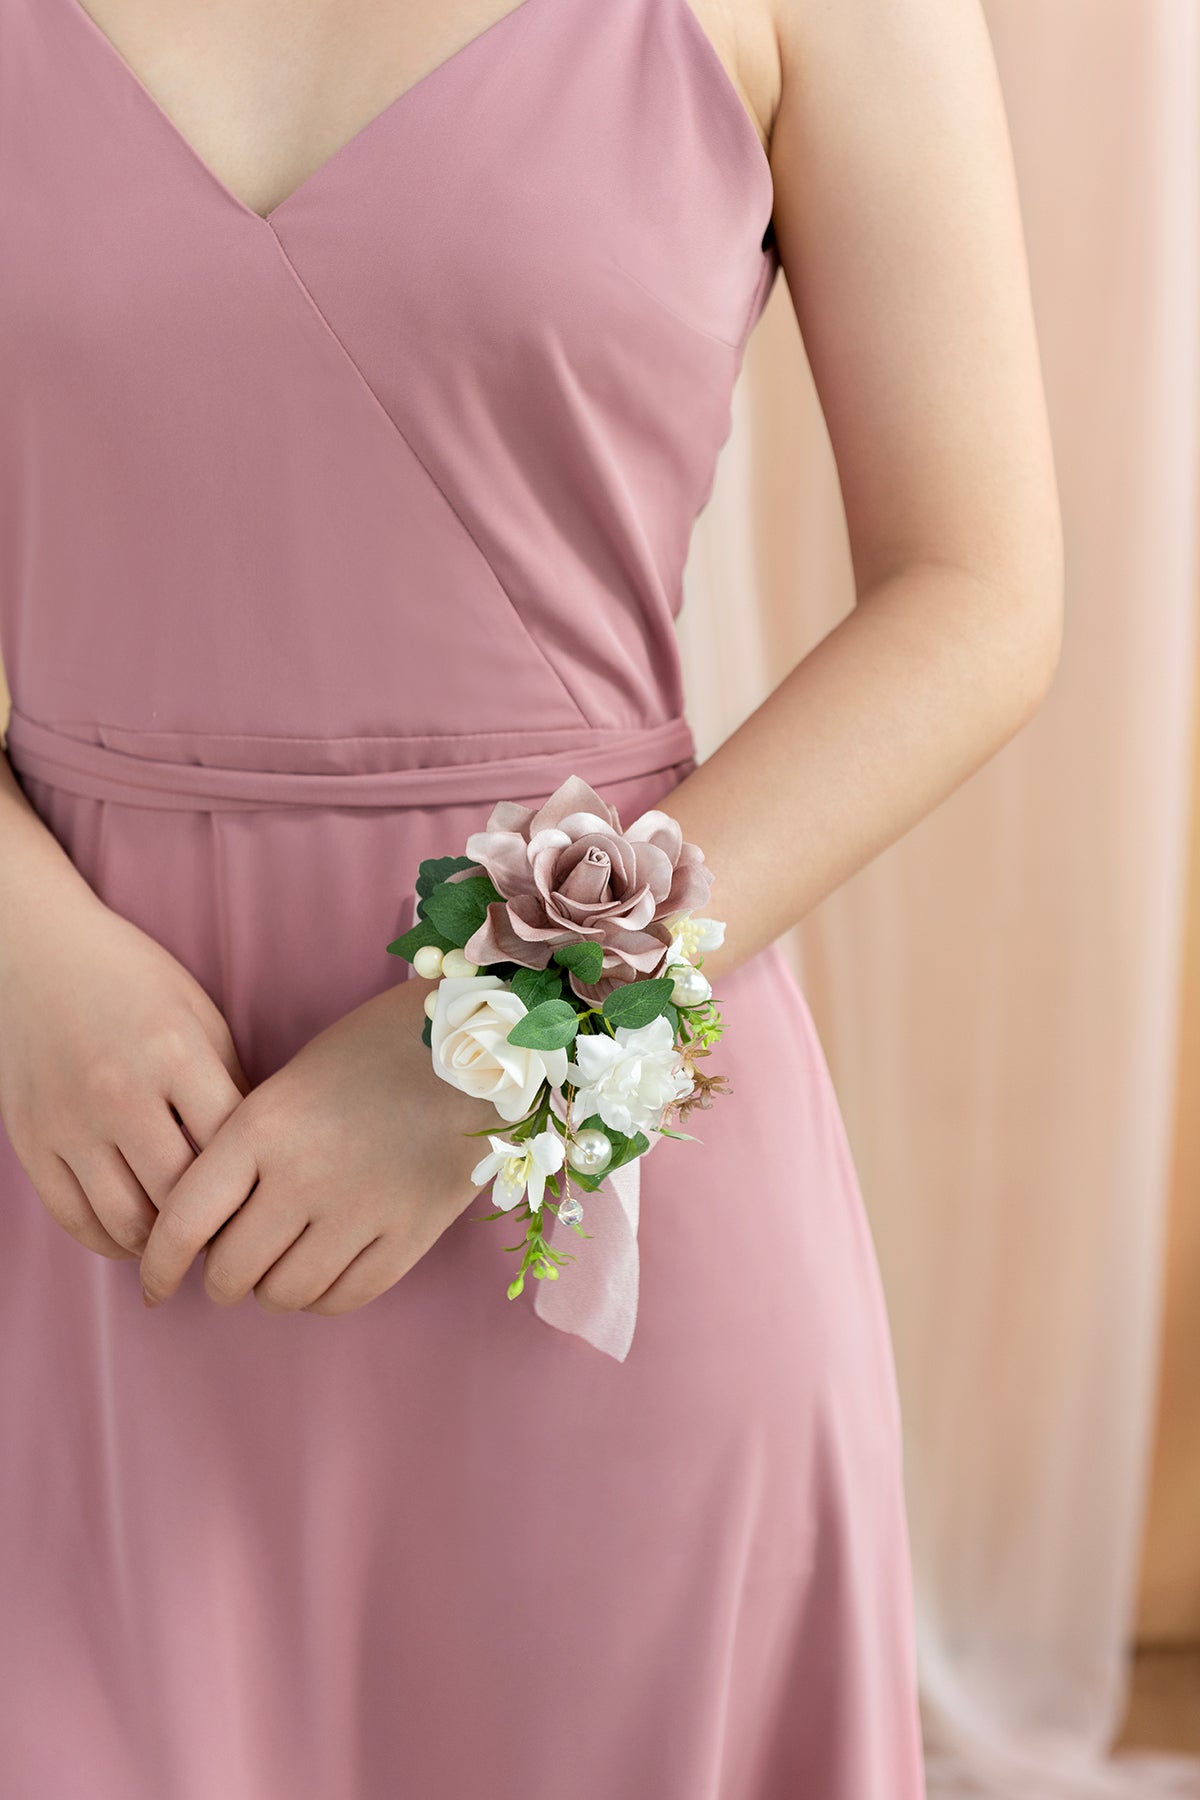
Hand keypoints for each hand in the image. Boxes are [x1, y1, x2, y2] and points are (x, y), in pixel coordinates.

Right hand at [0, 883, 249, 1259]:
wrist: (35, 952)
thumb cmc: (133, 980)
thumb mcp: (199, 1015)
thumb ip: (230, 1085)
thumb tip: (262, 1162)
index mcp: (175, 1052)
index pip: (232, 1149)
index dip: (258, 1187)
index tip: (272, 1205)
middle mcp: (120, 1091)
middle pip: (182, 1196)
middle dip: (216, 1230)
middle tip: (236, 1242)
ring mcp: (69, 1120)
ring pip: (128, 1220)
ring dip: (164, 1246)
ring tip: (187, 1244)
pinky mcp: (30, 1139)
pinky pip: (74, 1216)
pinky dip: (110, 1241)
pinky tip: (136, 1237)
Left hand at [138, 977, 501, 1315]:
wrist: (478, 1045)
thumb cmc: (375, 1051)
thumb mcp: (292, 1081)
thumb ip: (246, 1148)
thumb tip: (209, 1223)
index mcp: (263, 1125)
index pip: (183, 1220)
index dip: (157, 1264)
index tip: (154, 1282)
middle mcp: (303, 1175)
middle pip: (229, 1270)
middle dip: (218, 1278)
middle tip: (227, 1265)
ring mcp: (360, 1211)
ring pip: (283, 1293)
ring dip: (269, 1289)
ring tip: (279, 1266)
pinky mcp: (410, 1236)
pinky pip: (343, 1298)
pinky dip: (321, 1297)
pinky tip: (323, 1272)